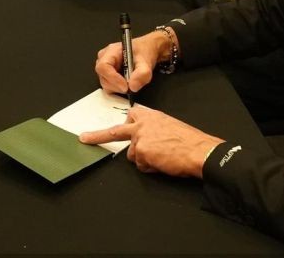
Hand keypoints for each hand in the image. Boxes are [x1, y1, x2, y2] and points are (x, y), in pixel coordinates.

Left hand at [80, 106, 221, 177]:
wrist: (199, 150)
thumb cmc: (190, 141)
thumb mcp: (171, 127)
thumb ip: (154, 129)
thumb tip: (148, 139)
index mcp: (151, 116)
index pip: (131, 116)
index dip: (126, 125)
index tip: (111, 126)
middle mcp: (142, 124)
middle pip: (116, 132)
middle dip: (97, 136)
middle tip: (84, 138)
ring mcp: (140, 138)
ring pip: (132, 155)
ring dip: (144, 160)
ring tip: (163, 158)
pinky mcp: (141, 152)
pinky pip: (141, 165)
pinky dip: (150, 167)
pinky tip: (163, 163)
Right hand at [94, 30, 169, 93]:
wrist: (146, 50)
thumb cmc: (144, 51)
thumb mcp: (147, 61)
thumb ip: (142, 74)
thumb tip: (133, 86)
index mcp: (112, 51)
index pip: (104, 66)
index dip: (113, 78)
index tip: (125, 86)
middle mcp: (105, 58)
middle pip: (103, 77)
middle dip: (117, 86)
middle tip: (131, 87)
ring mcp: (105, 67)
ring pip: (105, 84)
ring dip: (118, 87)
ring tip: (131, 81)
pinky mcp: (107, 75)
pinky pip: (109, 86)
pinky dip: (118, 88)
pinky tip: (127, 82)